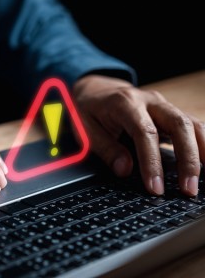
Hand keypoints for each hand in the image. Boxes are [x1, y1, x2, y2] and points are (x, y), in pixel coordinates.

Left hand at [72, 75, 204, 195]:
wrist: (95, 89)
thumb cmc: (88, 109)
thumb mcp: (84, 128)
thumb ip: (105, 148)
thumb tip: (124, 170)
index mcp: (125, 103)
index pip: (145, 132)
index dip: (152, 162)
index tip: (155, 187)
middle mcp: (150, 101)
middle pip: (179, 125)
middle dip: (188, 159)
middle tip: (188, 189)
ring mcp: (163, 105)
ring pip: (193, 124)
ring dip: (202, 153)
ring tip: (201, 181)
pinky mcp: (171, 113)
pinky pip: (193, 127)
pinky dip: (203, 145)